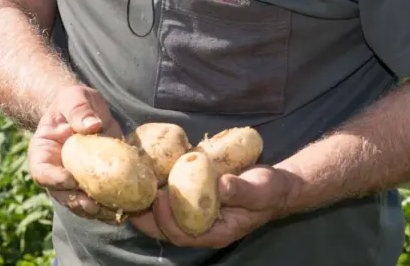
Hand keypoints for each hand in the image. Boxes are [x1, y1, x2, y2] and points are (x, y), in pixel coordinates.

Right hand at [27, 84, 123, 222]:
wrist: (83, 109)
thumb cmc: (73, 102)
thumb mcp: (74, 98)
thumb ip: (79, 110)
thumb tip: (92, 125)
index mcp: (42, 153)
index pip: (42, 173)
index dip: (55, 180)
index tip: (72, 179)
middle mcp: (56, 173)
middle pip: (62, 195)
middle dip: (79, 203)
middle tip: (95, 205)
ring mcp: (74, 182)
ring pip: (82, 204)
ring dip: (99, 211)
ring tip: (117, 214)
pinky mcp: (94, 183)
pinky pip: (100, 200)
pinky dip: (114, 207)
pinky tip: (130, 210)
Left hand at [129, 165, 299, 247]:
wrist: (278, 184)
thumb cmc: (271, 190)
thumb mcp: (261, 189)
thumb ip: (241, 191)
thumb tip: (220, 185)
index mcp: (217, 232)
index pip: (184, 234)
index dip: (167, 220)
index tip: (159, 197)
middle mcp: (204, 227)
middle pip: (167, 229)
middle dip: (147, 217)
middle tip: (131, 197)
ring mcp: (199, 214)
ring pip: (166, 216)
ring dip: (148, 205)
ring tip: (133, 187)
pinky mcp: (197, 199)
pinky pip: (174, 201)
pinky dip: (160, 190)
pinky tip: (149, 175)